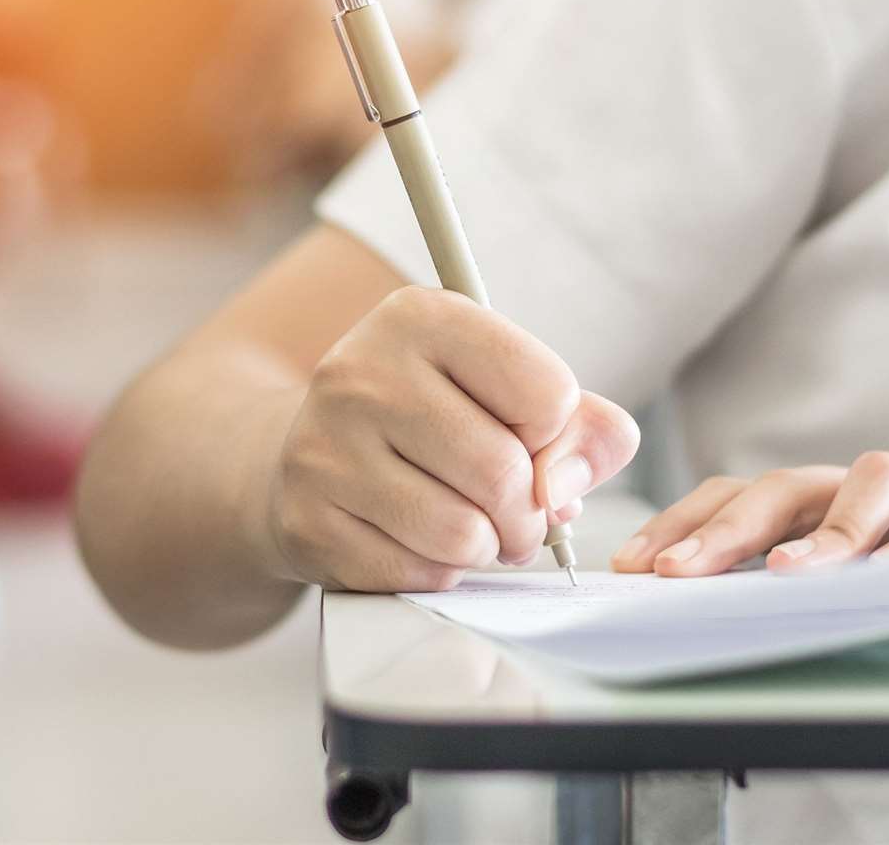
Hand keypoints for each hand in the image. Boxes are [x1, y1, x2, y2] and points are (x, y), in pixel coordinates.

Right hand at [267, 287, 639, 590]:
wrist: (310, 451)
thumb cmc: (432, 417)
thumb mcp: (507, 389)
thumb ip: (582, 427)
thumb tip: (564, 490)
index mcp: (422, 316)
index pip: (546, 392)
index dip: (554, 433)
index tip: (526, 437)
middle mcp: (363, 371)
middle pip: (504, 472)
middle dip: (529, 513)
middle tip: (517, 516)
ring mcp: (325, 447)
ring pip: (463, 534)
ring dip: (487, 547)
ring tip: (472, 528)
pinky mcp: (306, 520)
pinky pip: (417, 573)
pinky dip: (439, 572)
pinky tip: (420, 541)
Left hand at [610, 451, 888, 576]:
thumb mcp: (845, 581)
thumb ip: (780, 586)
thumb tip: (691, 612)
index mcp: (819, 501)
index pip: (734, 496)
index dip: (681, 522)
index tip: (631, 564)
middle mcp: (863, 487)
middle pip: (783, 486)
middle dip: (723, 529)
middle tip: (676, 571)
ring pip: (872, 482)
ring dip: (825, 531)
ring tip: (783, 576)